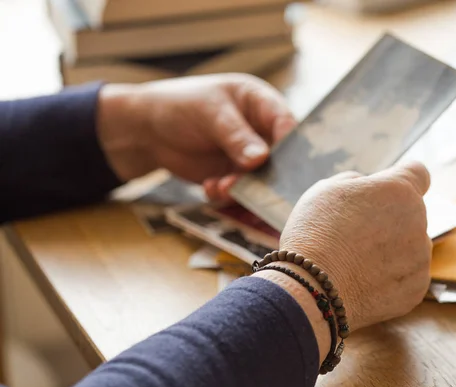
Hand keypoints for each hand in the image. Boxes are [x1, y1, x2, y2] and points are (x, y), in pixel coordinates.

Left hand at [97, 74, 295, 200]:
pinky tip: (210, 187)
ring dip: (244, 188)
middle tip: (253, 186)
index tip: (281, 162)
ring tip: (221, 187)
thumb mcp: (209, 113)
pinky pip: (241, 192)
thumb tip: (261, 159)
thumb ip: (236, 136)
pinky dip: (227, 194)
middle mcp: (260, 131)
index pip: (285, 122)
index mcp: (260, 103)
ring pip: (260, 179)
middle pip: (279, 157)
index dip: (289, 143)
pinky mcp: (233, 175)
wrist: (147, 130)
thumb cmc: (180, 105)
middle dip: (266, 174)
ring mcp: (248, 156)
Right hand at [278, 161, 431, 330]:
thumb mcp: (327, 190)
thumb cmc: (316, 233)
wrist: (314, 288)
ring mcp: (421, 258)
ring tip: (355, 263)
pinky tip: (362, 282)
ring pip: (410, 248)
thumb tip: (367, 188)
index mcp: (399, 191)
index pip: (418, 173)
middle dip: (388, 220)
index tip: (389, 190)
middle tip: (354, 234)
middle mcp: (419, 221)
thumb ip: (357, 182)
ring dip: (390, 251)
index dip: (402, 179)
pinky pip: (406, 278)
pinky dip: (389, 279)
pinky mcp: (417, 289)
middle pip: (409, 214)